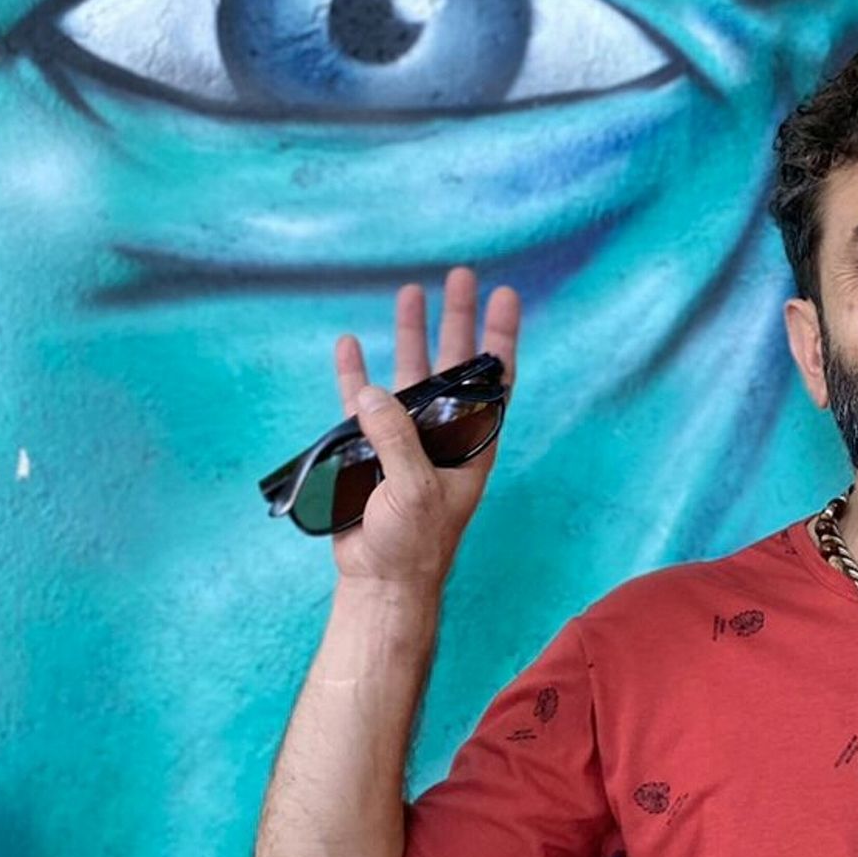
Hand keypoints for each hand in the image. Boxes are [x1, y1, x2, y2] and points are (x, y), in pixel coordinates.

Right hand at [329, 268, 519, 592]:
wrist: (379, 581)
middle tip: (461, 275)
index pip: (493, 380)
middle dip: (457, 319)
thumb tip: (372, 391)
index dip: (500, 337)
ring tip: (409, 291)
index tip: (506, 296)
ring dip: (411, 334)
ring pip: (410, 374)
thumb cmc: (413, 543)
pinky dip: (355, 373)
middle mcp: (443, 432)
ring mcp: (406, 437)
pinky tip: (351, 345)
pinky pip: (360, 401)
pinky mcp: (368, 449)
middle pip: (454, 364)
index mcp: (472, 443)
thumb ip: (397, 438)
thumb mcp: (416, 489)